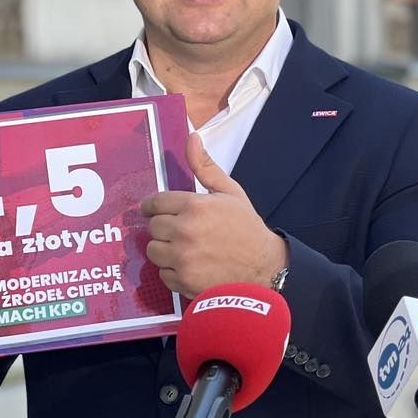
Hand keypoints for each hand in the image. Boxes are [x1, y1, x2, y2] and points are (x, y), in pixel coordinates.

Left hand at [140, 133, 287, 297]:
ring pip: (153, 250)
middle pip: (153, 227)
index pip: (155, 202)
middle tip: (184, 231)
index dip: (156, 207)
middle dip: (165, 228)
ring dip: (166, 250)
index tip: (160, 211)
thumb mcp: (230, 193)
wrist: (265, 268)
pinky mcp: (183, 281)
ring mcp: (182, 258)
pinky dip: (174, 271)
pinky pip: (163, 273)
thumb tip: (191, 137)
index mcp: (195, 206)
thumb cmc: (247, 228)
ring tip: (187, 249)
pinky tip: (192, 266)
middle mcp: (185, 231)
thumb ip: (206, 167)